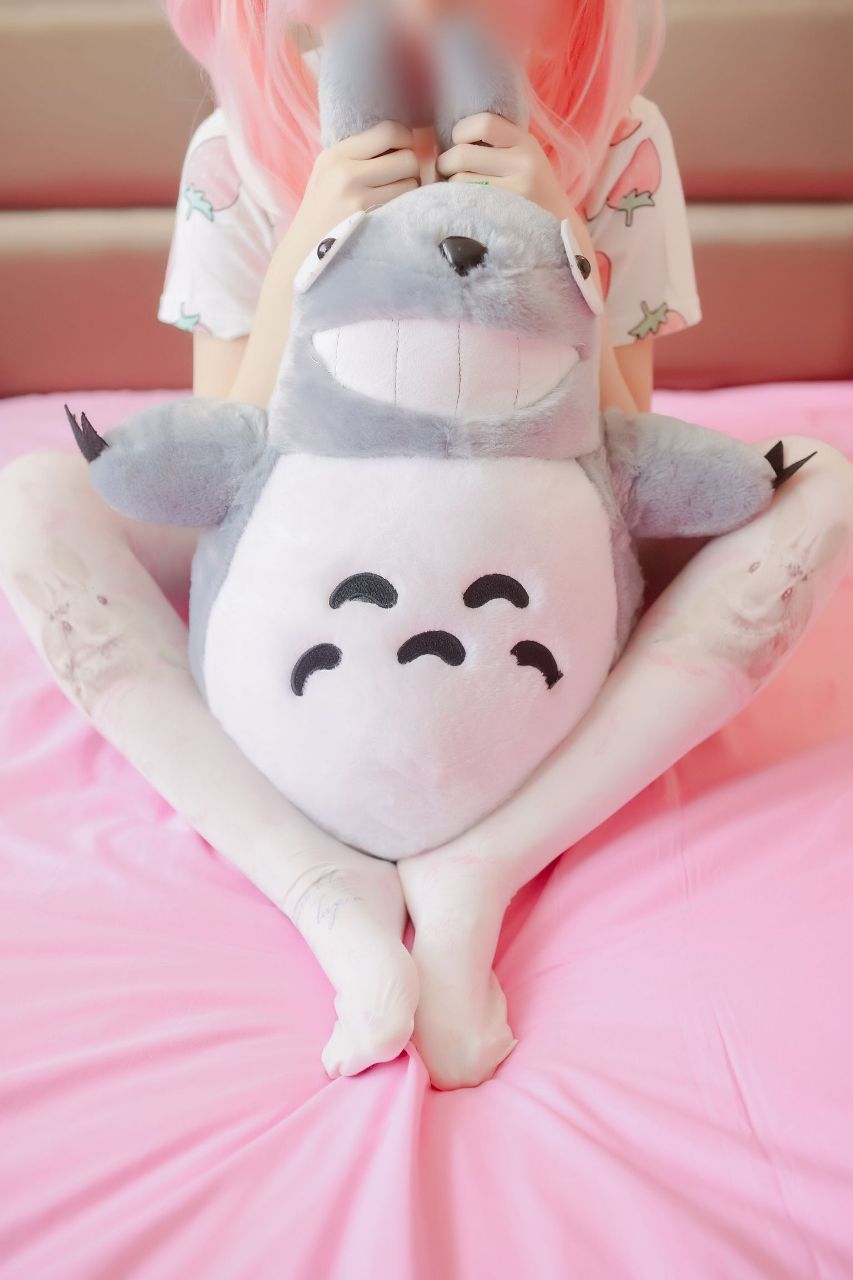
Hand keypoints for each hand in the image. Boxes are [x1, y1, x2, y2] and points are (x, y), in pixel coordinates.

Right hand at [288, 120, 419, 261]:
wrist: (304, 252)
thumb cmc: (324, 213)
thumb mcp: (329, 174)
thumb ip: (359, 155)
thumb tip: (404, 142)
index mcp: (336, 155)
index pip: (388, 131)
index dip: (405, 140)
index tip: (403, 152)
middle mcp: (345, 171)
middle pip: (406, 157)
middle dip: (411, 168)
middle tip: (401, 179)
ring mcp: (358, 197)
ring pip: (412, 181)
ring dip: (411, 189)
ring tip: (395, 197)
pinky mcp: (370, 219)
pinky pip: (406, 203)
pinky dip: (406, 206)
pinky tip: (393, 211)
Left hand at [437, 112, 573, 221]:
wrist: (560, 225)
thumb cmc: (532, 189)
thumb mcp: (524, 156)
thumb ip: (498, 143)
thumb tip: (452, 138)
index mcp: (525, 142)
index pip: (483, 123)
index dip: (461, 131)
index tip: (458, 142)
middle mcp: (523, 163)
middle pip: (463, 154)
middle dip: (445, 162)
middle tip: (446, 170)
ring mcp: (515, 191)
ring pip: (459, 181)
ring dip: (450, 185)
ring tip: (458, 189)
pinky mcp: (505, 214)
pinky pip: (467, 202)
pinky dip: (458, 201)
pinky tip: (464, 204)